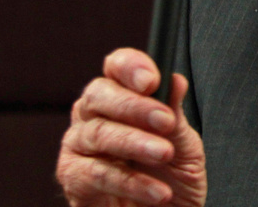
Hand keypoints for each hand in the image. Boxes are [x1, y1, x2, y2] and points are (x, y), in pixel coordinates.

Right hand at [56, 48, 206, 205]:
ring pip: (98, 134)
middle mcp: (93, 116)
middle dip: (134, 106)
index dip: (130, 67)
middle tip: (164, 121)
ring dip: (135, 143)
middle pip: (99, 95)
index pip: (116, 67)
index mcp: (121, 97)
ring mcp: (78, 147)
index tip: (153, 80)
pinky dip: (131, 182)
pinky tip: (157, 190)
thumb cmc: (171, 177)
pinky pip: (96, 174)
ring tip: (164, 154)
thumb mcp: (184, 144)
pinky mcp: (73, 180)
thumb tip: (176, 81)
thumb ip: (174, 114)